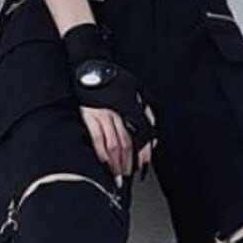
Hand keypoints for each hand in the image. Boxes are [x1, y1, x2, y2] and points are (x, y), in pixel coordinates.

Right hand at [63, 21, 157, 184]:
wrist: (89, 67)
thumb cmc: (113, 80)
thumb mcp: (136, 90)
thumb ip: (146, 109)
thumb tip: (153, 130)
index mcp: (131, 108)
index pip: (141, 136)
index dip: (143, 153)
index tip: (143, 166)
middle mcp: (118, 113)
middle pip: (127, 143)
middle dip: (129, 163)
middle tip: (128, 175)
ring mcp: (103, 115)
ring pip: (113, 144)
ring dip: (116, 162)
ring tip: (117, 175)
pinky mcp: (88, 116)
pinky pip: (97, 138)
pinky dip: (102, 152)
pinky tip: (104, 162)